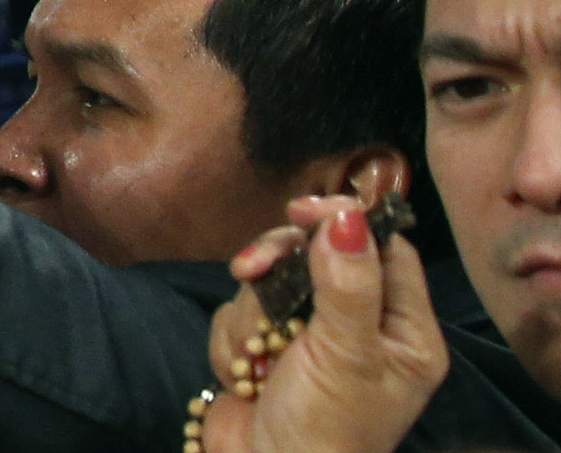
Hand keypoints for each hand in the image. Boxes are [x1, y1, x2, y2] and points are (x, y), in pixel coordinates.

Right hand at [190, 197, 445, 452]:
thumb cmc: (325, 426)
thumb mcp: (345, 353)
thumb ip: (348, 283)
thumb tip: (350, 216)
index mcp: (404, 333)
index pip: (385, 250)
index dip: (345, 223)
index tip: (302, 210)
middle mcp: (361, 330)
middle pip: (318, 256)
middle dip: (279, 265)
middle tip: (251, 269)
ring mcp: (310, 339)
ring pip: (271, 282)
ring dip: (252, 316)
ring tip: (255, 356)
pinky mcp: (266, 347)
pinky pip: (241, 312)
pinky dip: (234, 340)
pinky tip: (244, 373)